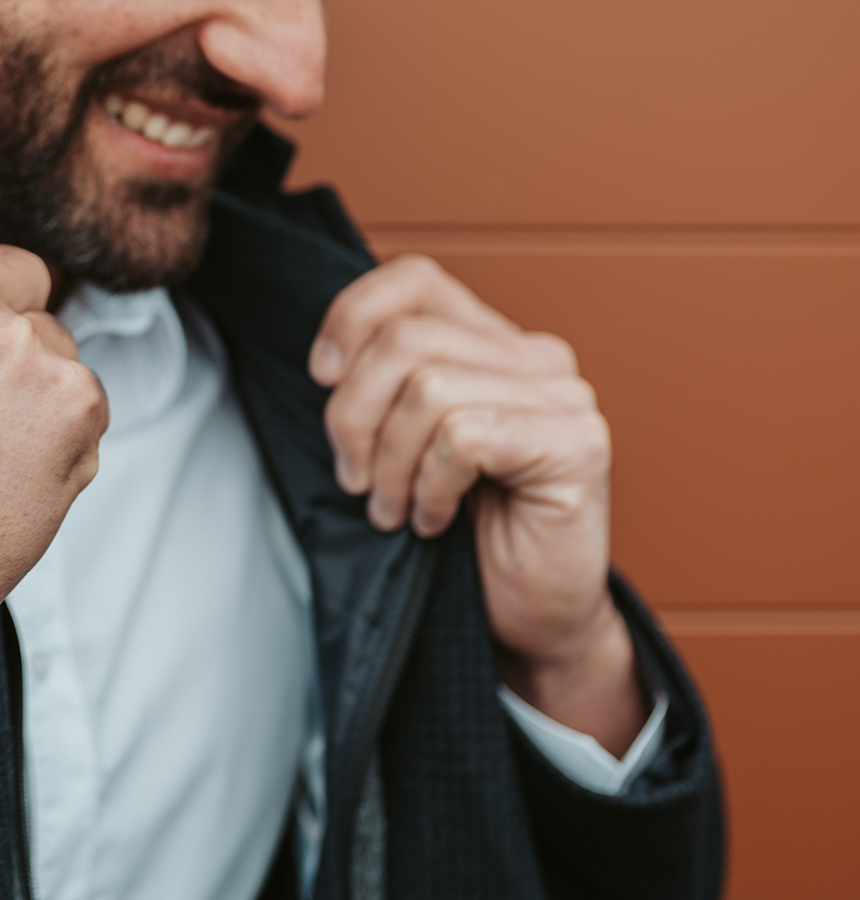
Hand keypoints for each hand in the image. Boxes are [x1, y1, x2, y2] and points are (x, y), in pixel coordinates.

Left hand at [310, 255, 644, 753]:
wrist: (529, 620)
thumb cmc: (464, 540)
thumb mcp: (401, 447)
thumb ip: (383, 389)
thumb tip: (326, 362)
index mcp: (492, 345)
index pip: (414, 279)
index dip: (351, 316)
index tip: (321, 378)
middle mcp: (537, 359)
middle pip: (405, 340)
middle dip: (353, 415)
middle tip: (355, 478)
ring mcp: (565, 400)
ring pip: (429, 388)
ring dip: (390, 462)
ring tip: (394, 508)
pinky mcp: (579, 446)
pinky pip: (463, 437)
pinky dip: (430, 486)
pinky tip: (435, 519)